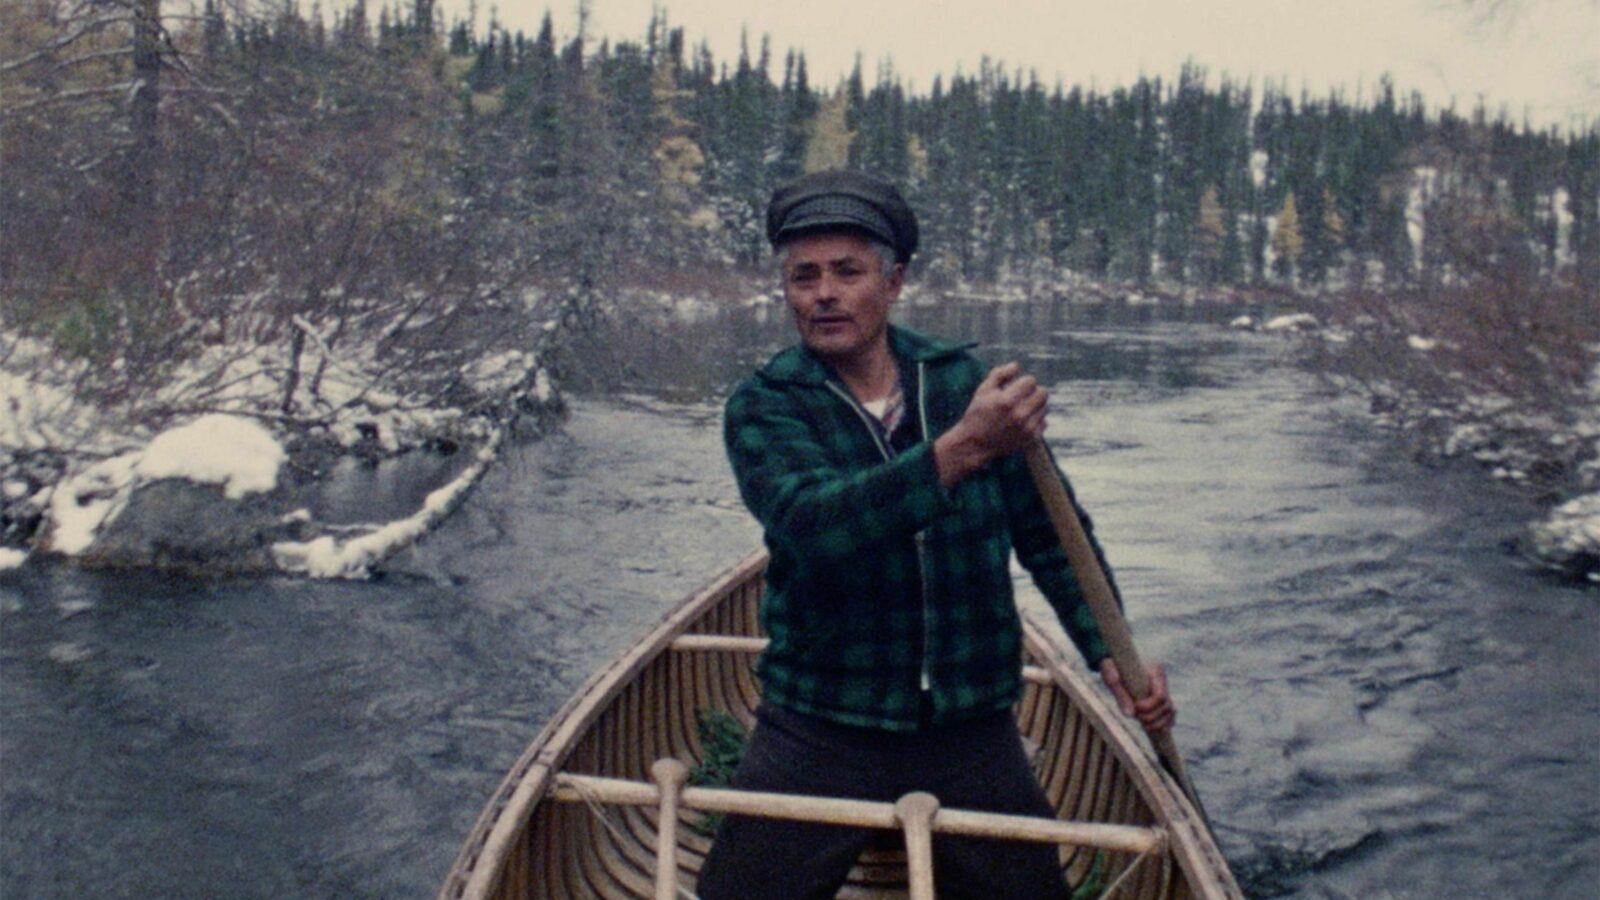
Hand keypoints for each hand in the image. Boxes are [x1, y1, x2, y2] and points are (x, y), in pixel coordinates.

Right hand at [934, 362, 1047, 485]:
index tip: (1014, 387)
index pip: (1031, 381)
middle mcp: (1019, 415)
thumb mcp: (983, 389)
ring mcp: (1027, 428)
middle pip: (1043, 393)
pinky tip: (1022, 422)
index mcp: (1007, 401)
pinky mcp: (1031, 439)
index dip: (1023, 381)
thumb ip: (1000, 373)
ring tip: (1020, 409)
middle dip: (1033, 391)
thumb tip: (1017, 365)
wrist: (975, 444)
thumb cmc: (978, 413)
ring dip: (1035, 406)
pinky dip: (1035, 420)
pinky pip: (1044, 422)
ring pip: (1044, 407)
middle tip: (1022, 396)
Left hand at [1099, 659, 1175, 734]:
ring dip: (1158, 723)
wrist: (1114, 663)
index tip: (1136, 707)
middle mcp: (1162, 681)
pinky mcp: (1160, 701)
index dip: (1149, 706)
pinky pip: (1169, 716)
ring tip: (1143, 725)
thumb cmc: (1112, 666)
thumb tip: (1130, 714)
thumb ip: (1119, 693)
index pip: (1160, 695)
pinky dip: (1163, 725)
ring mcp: (1163, 691)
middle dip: (1151, 717)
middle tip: (1136, 717)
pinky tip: (1151, 727)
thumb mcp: (1110, 674)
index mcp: (1154, 671)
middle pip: (1166, 706)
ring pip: (1170, 712)